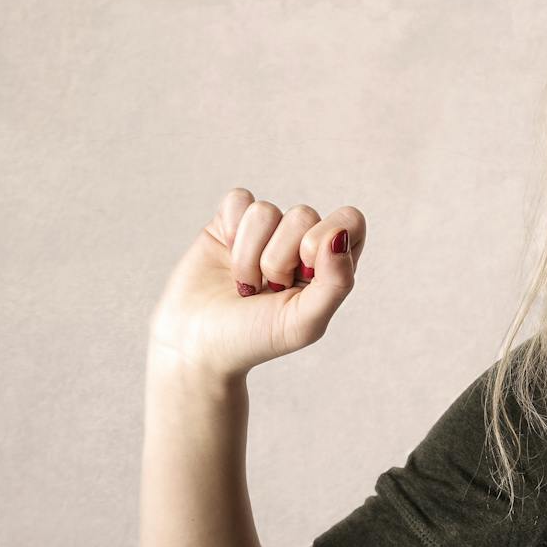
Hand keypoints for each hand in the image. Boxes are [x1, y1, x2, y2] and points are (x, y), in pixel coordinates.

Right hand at [146, 188, 366, 380]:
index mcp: (330, 263)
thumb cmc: (254, 338)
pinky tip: (226, 258)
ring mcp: (266, 230)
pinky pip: (238, 200)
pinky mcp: (230, 221)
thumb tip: (340, 235)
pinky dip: (228, 232)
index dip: (326, 239)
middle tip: (268, 289)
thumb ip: (336, 283)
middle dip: (278, 259)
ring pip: (265, 211)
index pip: (350, 220)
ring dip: (248, 255)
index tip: (305, 271)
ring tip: (245, 283)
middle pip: (302, 215)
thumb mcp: (304, 323)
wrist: (196, 346)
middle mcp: (300, 241)